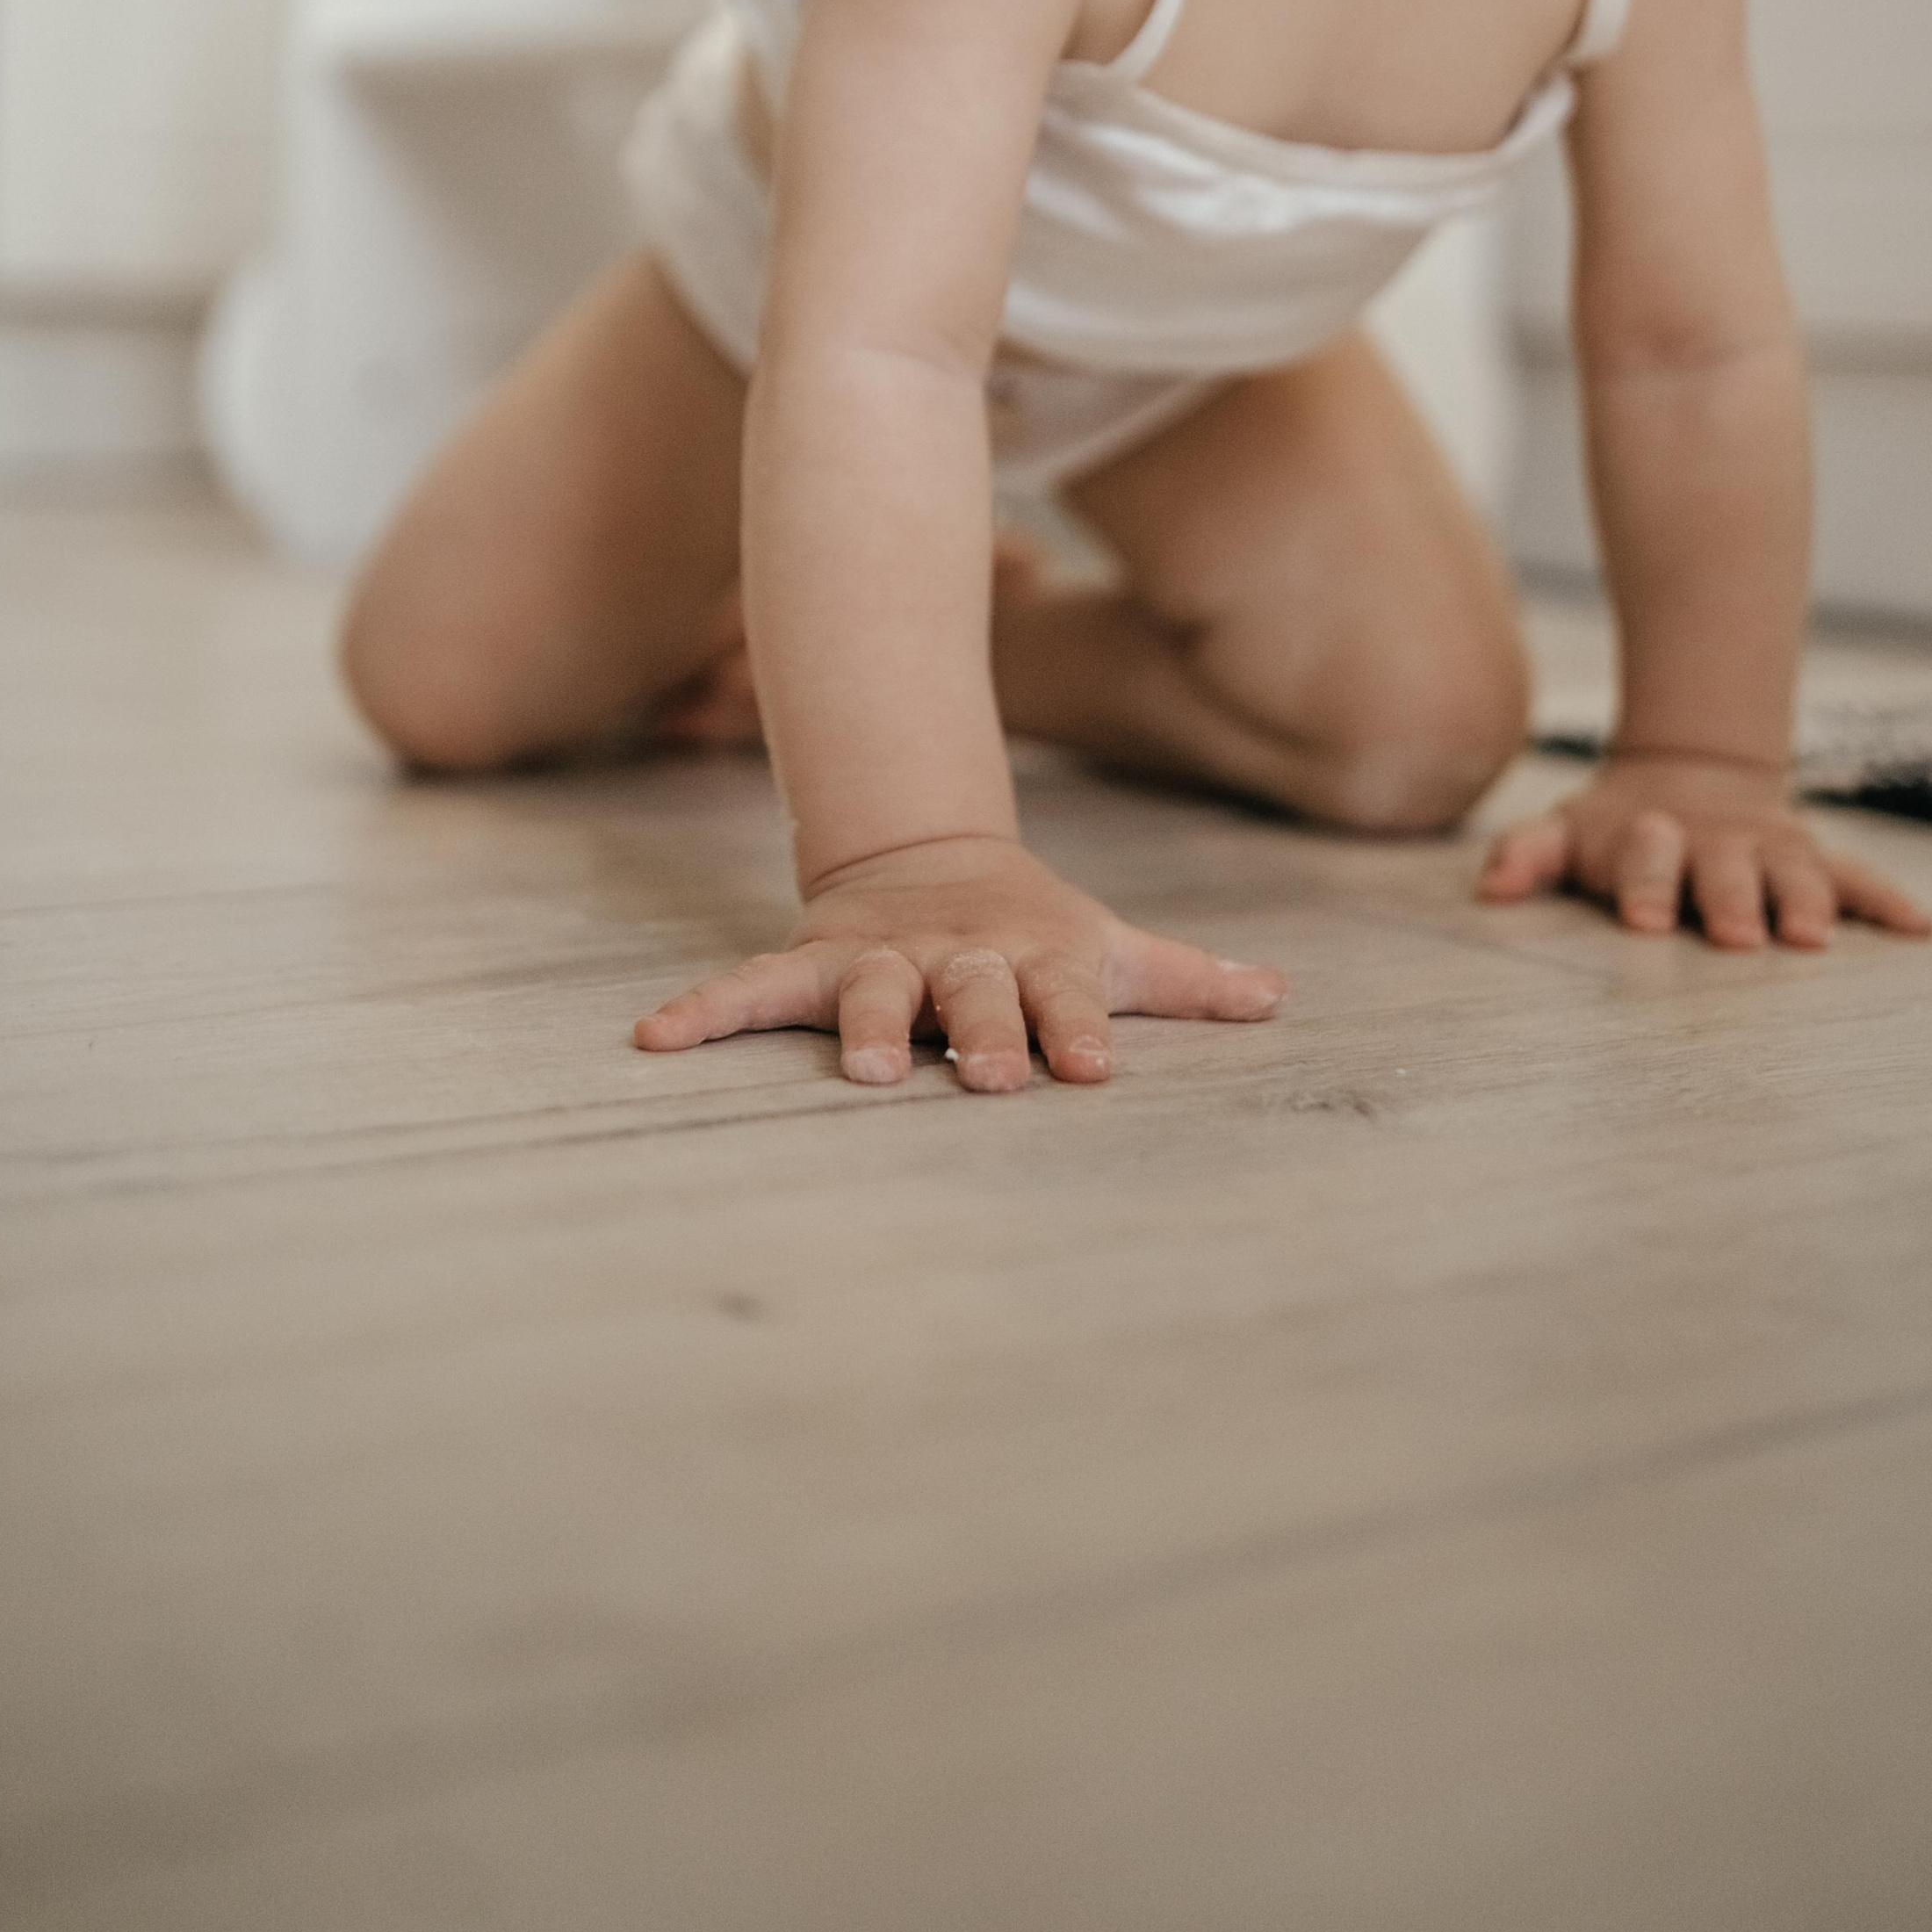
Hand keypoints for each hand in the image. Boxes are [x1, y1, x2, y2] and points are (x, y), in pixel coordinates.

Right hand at [634, 833, 1284, 1090]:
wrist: (929, 852)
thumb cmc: (1033, 929)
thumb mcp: (1108, 943)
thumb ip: (1185, 979)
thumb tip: (1277, 996)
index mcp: (1035, 960)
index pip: (1065, 1002)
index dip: (1079, 1033)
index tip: (1094, 1072)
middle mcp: (959, 960)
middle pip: (973, 997)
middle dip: (981, 1034)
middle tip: (986, 1078)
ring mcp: (883, 959)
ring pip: (872, 991)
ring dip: (868, 1026)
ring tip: (864, 1070)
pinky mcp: (813, 959)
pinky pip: (751, 987)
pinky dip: (704, 1010)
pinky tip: (654, 1040)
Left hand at [1477, 753, 1931, 949]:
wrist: (1688, 777)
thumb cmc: (1619, 830)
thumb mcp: (1567, 833)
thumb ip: (1528, 855)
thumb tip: (1489, 890)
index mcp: (1649, 838)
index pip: (1644, 859)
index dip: (1645, 886)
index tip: (1645, 923)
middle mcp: (1714, 844)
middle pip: (1724, 869)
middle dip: (1731, 899)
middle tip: (1739, 936)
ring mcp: (1769, 850)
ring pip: (1794, 873)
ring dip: (1805, 903)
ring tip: (1815, 938)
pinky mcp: (1814, 859)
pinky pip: (1857, 878)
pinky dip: (1887, 900)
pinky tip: (1919, 928)